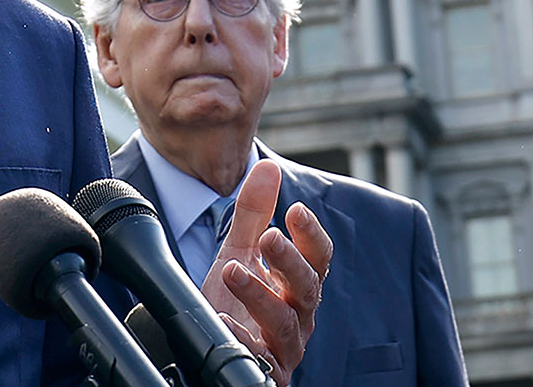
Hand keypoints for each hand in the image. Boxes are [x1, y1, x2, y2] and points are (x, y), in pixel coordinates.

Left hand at [200, 160, 331, 386]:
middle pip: (307, 288)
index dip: (311, 236)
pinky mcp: (265, 371)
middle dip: (289, 261)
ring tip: (231, 269)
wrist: (214, 345)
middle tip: (268, 237)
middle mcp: (298, 316)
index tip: (296, 210)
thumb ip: (253, 213)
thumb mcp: (239, 252)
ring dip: (258, 294)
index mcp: (297, 285)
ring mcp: (284, 347)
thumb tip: (268, 166)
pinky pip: (259, 358)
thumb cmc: (236, 300)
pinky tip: (223, 320)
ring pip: (283, 322)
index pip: (317, 259)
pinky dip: (241, 338)